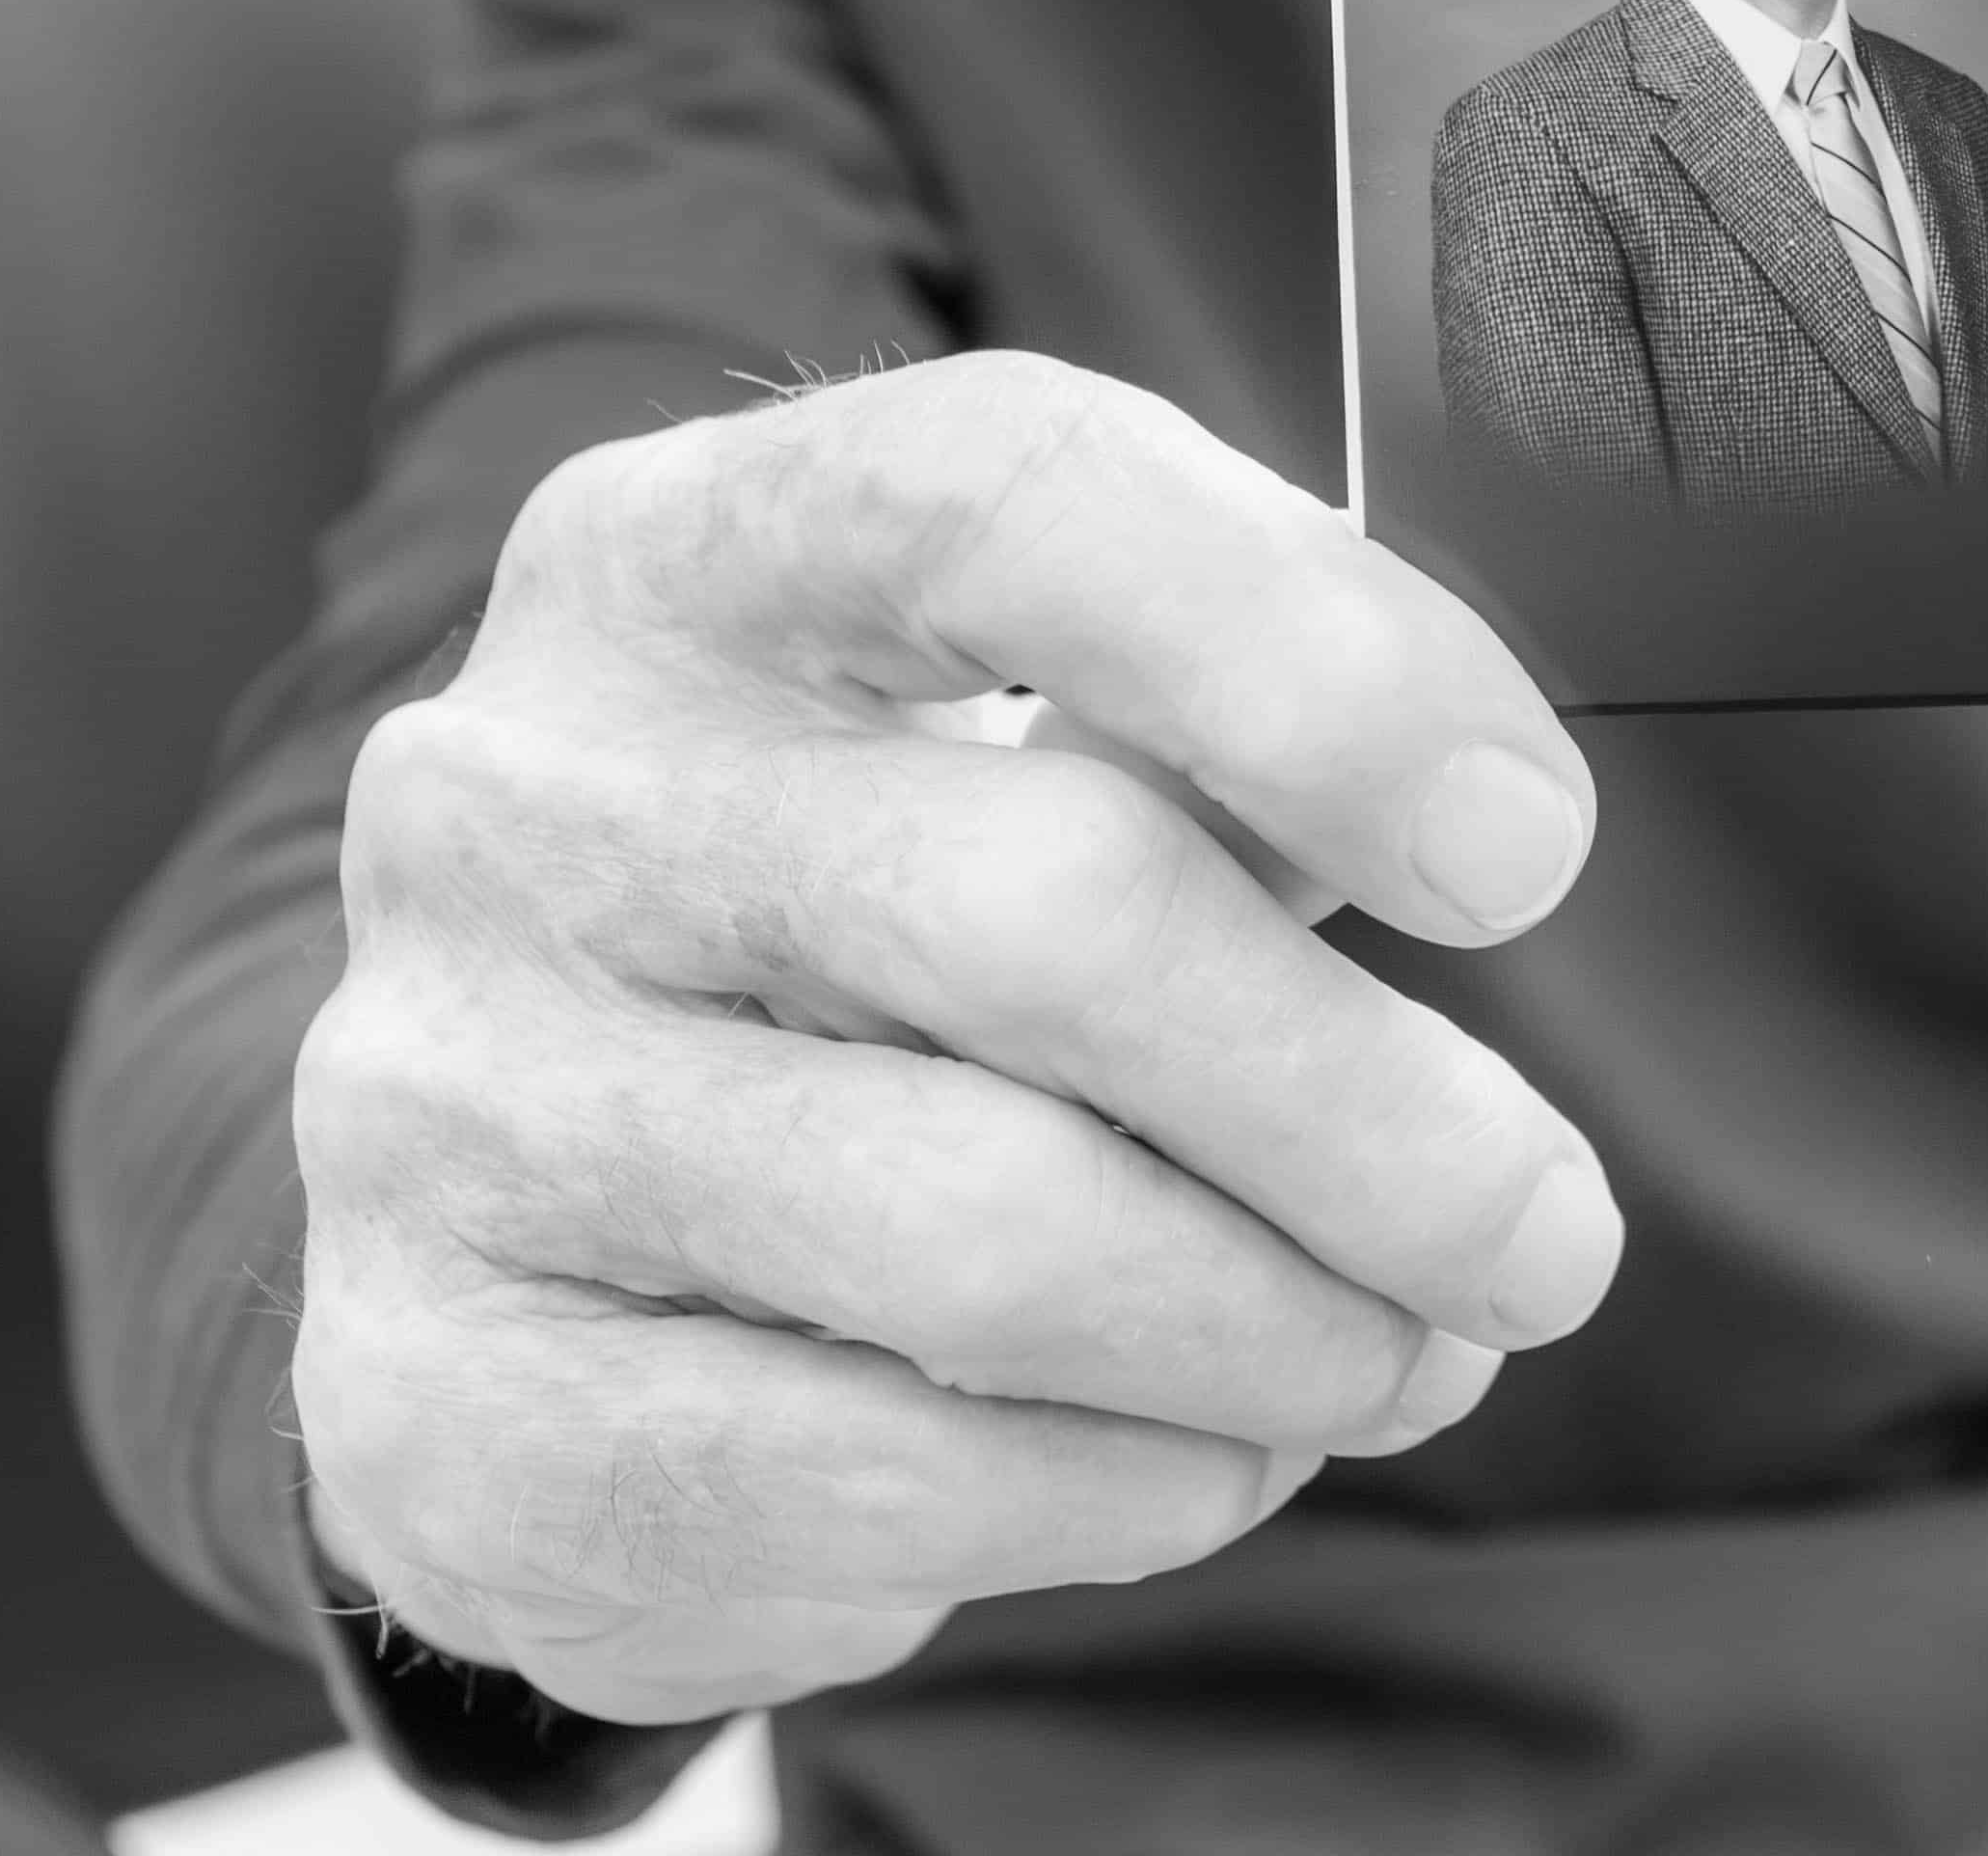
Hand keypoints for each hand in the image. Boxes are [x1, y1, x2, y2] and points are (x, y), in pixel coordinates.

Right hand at [287, 352, 1613, 1725]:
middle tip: (1545, 1234)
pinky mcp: (442, 1406)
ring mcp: (447, 1105)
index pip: (1002, 496)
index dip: (1308, 659)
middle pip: (1044, 913)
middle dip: (1370, 1113)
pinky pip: (878, 1480)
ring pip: (986, 1237)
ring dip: (1280, 1334)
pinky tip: (1195, 1458)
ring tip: (1408, 1358)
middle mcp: (518, 800)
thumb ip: (1224, 757)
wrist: (501, 1215)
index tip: (1525, 847)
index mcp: (684, 560)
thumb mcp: (1011, 760)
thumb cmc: (853, 938)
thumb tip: (1481, 836)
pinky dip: (1121, 1491)